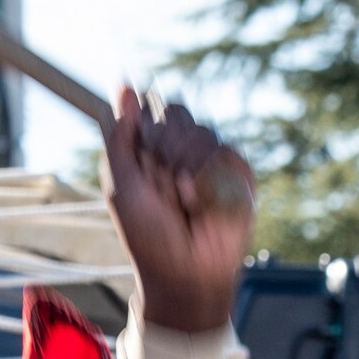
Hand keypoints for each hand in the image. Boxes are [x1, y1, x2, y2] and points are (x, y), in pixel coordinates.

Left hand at [100, 85, 255, 334]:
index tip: (144, 163)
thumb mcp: (120, 185)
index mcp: (152, 147)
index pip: (152, 108)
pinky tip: (202, 205)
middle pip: (177, 112)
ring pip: (201, 132)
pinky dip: (210, 182)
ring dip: (186, 170)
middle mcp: (182, 148)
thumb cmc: (148, 235)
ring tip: (183, 203)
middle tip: (162, 187)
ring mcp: (212, 160)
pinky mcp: (238, 174)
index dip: (147, 132)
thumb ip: (120, 137)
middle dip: (164, 150)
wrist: (184, 272)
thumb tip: (125, 86)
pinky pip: (227, 154)